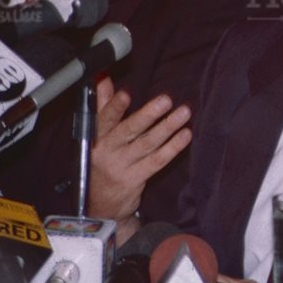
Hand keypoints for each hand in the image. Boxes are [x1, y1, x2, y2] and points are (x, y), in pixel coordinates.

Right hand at [89, 76, 190, 226]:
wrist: (102, 203)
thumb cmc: (102, 160)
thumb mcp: (97, 134)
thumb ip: (102, 105)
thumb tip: (103, 78)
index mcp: (96, 137)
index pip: (104, 119)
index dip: (113, 107)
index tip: (125, 94)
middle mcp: (107, 151)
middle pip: (129, 130)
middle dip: (148, 115)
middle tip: (166, 100)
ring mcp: (122, 166)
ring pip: (147, 144)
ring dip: (167, 127)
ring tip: (184, 112)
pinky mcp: (136, 179)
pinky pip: (157, 161)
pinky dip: (172, 148)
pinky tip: (185, 135)